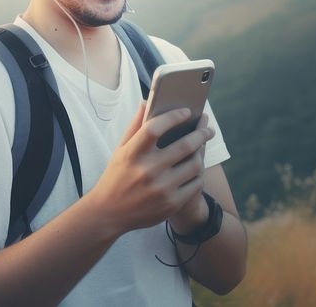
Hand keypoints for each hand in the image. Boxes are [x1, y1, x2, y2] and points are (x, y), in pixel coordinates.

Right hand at [86, 104, 213, 234]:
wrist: (109, 213)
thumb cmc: (116, 175)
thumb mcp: (120, 150)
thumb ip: (135, 126)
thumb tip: (147, 101)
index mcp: (132, 154)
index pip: (155, 128)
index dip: (173, 117)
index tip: (186, 111)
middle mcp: (147, 171)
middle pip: (184, 146)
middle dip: (200, 133)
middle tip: (207, 128)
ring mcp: (161, 189)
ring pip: (194, 165)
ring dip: (202, 153)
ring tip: (203, 146)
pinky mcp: (171, 204)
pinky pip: (195, 184)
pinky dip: (198, 173)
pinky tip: (197, 167)